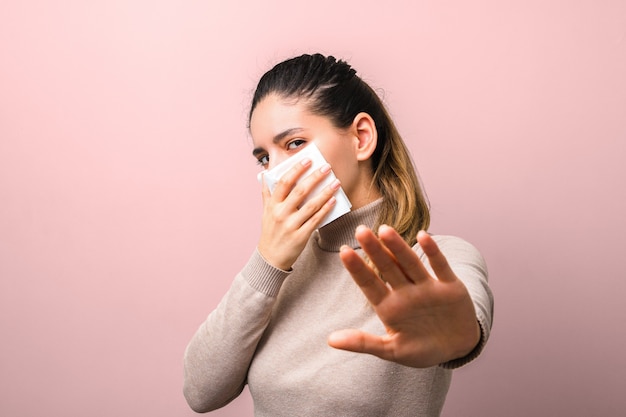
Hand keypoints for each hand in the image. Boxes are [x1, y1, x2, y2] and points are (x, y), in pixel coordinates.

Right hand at [257, 159, 339, 270]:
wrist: (270, 258)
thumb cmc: (270, 232)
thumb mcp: (265, 212)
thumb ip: (267, 193)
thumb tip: (266, 175)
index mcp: (272, 205)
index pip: (284, 183)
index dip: (297, 170)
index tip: (308, 160)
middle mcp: (280, 214)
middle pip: (300, 191)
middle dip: (315, 177)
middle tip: (327, 167)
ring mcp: (291, 226)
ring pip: (311, 205)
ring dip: (325, 192)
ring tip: (336, 183)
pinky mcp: (301, 237)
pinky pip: (316, 220)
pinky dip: (325, 210)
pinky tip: (333, 201)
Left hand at [328, 225, 480, 367]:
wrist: (457, 349)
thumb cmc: (421, 349)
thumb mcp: (392, 350)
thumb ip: (363, 343)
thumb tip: (330, 340)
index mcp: (389, 307)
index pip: (370, 284)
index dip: (357, 269)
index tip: (343, 252)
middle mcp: (406, 292)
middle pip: (388, 267)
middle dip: (375, 250)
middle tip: (360, 231)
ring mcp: (427, 287)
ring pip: (410, 263)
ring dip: (399, 248)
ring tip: (385, 230)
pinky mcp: (450, 286)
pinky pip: (440, 266)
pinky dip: (433, 252)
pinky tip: (423, 236)